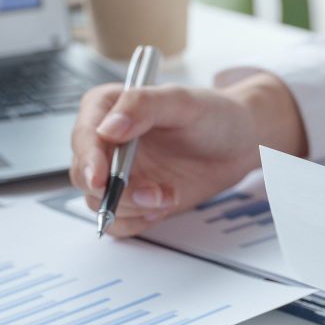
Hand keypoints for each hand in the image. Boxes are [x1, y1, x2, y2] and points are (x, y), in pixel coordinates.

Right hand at [69, 73, 307, 238]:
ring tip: (167, 196)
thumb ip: (143, 106)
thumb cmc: (214, 115)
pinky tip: (162, 205)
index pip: (84, 135)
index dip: (89, 160)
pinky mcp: (131, 197)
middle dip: (116, 191)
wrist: (239, 144)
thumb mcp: (182, 101)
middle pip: (84, 174)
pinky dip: (137, 222)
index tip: (102, 179)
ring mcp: (117, 172)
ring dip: (132, 207)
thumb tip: (108, 127)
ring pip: (99, 202)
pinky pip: (116, 221)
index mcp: (108, 107)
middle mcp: (106, 141)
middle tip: (153, 193)